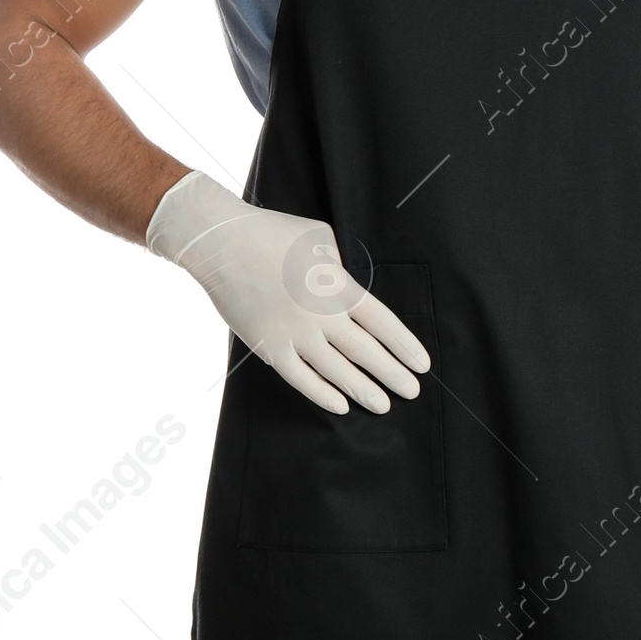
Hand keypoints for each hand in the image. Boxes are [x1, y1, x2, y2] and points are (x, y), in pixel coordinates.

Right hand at [146, 169, 429, 415]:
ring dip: (364, 390)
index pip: (382, 323)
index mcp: (337, 286)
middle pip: (366, 352)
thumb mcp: (320, 239)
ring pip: (337, 372)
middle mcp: (320, 315)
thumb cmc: (270, 233)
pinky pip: (301, 379)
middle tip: (413, 391)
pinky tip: (341, 405)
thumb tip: (348, 287)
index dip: (404, 346)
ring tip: (384, 405)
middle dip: (393, 375)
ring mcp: (294, 334)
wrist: (220, 243)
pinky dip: (322, 394)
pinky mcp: (269, 347)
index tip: (421, 364)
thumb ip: (340, 267)